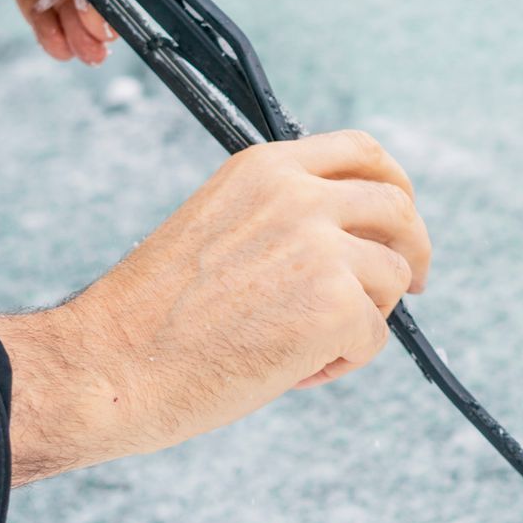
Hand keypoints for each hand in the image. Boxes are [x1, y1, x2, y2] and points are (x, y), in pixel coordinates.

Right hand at [0, 131, 432, 485]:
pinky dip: (341, 361)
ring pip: (392, 278)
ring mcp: (322, 247)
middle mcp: (299, 195)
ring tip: (298, 345)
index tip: (400, 221)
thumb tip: (357, 240)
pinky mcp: (336, 305)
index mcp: (266, 168)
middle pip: (398, 208)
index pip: (363, 152)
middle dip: (411, 250)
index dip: (396, 186)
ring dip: (362, 317)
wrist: (111, 367)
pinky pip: (374, 337)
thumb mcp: (220, 225)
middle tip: (410, 286)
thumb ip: (283, 216)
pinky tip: (288, 370)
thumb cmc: (155, 315)